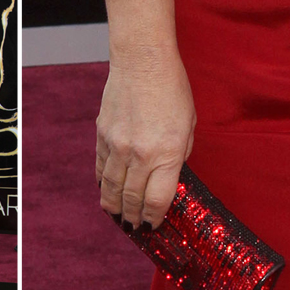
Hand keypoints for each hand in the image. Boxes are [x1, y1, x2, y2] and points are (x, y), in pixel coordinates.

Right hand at [96, 47, 196, 228]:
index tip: (153, 224)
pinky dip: (103, 183)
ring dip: (113, 206)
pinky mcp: (102, 137)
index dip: (154, 217)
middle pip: (132, 198)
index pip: (157, 200)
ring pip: (111, 188)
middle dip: (133, 216)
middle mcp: (139, 154)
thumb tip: (165, 178)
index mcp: (167, 154)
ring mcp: (117, 146)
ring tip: (116, 215)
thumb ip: (178, 157)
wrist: (142, 63)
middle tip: (133, 226)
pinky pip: (101, 168)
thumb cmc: (172, 91)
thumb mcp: (188, 127)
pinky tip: (106, 191)